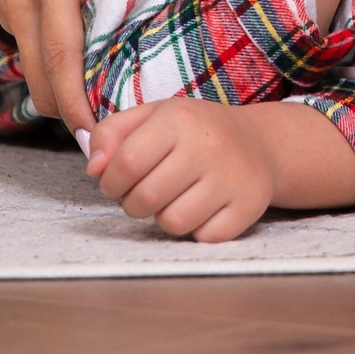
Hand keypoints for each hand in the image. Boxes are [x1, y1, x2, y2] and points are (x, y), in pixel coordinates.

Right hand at [0, 0, 160, 136]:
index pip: (60, 52)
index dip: (73, 99)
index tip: (92, 135)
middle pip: (42, 75)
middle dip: (70, 113)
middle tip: (112, 147)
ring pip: (35, 66)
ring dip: (61, 94)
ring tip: (105, 119)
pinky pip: (33, 48)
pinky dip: (53, 71)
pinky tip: (85, 79)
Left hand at [85, 98, 277, 241]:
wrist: (260, 143)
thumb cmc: (195, 131)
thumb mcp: (153, 116)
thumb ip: (112, 134)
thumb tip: (94, 169)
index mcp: (179, 118)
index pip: (125, 163)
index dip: (110, 182)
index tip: (116, 182)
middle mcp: (208, 145)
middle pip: (145, 198)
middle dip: (133, 204)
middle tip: (144, 193)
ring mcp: (231, 178)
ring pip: (173, 223)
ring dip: (164, 218)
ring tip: (173, 200)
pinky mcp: (249, 206)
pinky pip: (203, 237)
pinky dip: (196, 230)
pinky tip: (203, 209)